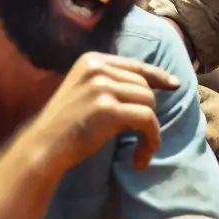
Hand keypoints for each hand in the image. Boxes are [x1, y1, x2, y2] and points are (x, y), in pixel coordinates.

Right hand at [30, 53, 179, 174]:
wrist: (43, 148)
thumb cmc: (67, 126)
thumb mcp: (88, 93)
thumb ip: (113, 84)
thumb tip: (154, 85)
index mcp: (92, 60)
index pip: (136, 66)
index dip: (158, 76)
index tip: (175, 85)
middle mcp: (97, 68)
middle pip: (145, 87)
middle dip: (149, 114)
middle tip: (142, 139)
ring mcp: (101, 86)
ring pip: (149, 102)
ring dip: (151, 131)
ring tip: (141, 151)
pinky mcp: (107, 108)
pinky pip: (147, 120)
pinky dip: (151, 139)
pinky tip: (141, 158)